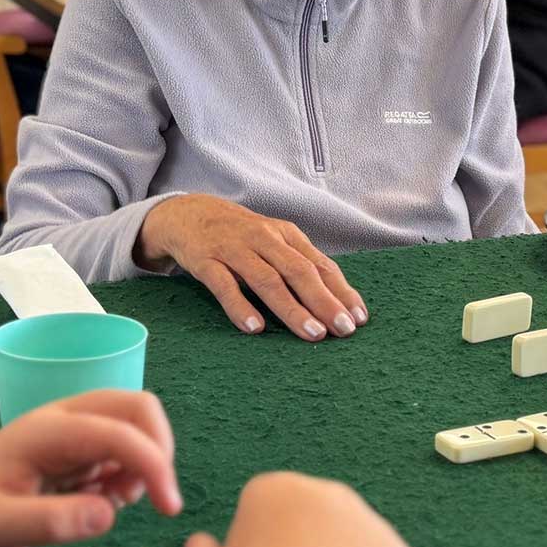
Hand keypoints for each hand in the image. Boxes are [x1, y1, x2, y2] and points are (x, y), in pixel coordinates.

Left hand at [0, 390, 181, 546]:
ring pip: (132, 425)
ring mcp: (69, 437)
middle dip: (159, 447)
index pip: (117, 430)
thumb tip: (107, 515)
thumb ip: (50, 522)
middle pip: (134, 406)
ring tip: (120, 502)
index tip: (168, 507)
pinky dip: (131, 472)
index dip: (152, 462)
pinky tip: (106, 502)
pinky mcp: (73, 456)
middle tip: (159, 499)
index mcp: (44, 432)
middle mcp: (61, 423)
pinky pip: (120, 450)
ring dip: (145, 460)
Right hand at [136, 193, 368, 340]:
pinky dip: (240, 306)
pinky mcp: (205, 260)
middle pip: (299, 272)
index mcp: (285, 236)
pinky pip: (224, 285)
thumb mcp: (273, 242)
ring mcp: (233, 249)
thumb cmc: (240, 236)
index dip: (341, 291)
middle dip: (324, 302)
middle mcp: (263, 240)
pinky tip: (255, 328)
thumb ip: (300, 265)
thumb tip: (337, 300)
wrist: (187, 213)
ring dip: (292, 308)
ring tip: (312, 333)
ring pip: (267, 280)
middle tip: (343, 329)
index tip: (359, 318)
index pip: (320, 264)